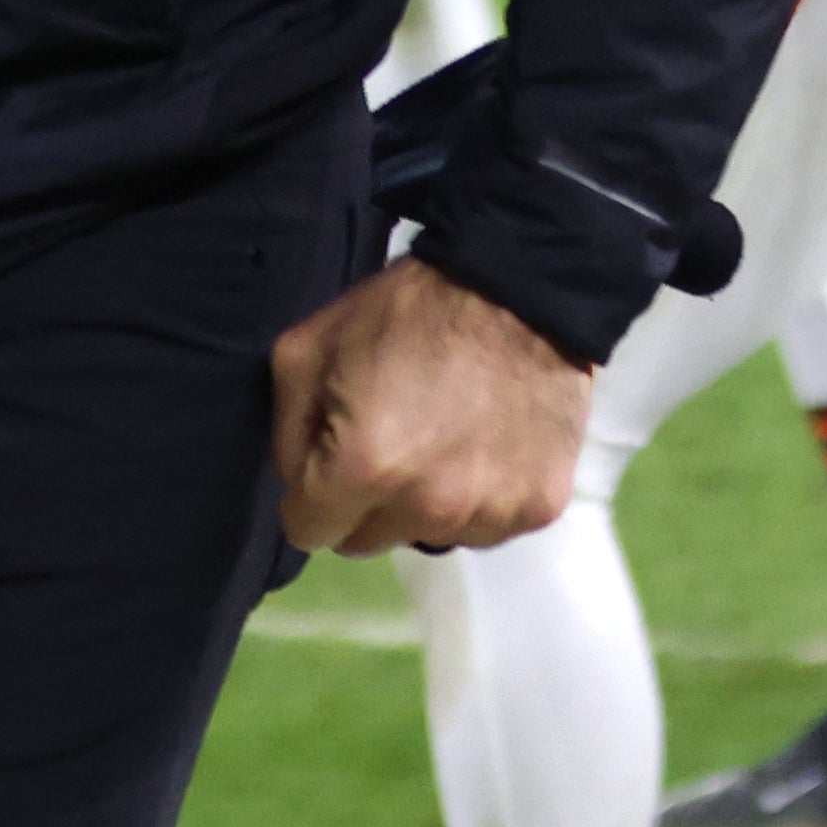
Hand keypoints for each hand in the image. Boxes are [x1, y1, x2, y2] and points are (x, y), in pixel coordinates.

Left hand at [270, 257, 593, 557]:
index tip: (326, 465)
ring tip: (442, 435)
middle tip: (387, 441)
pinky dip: (479, 497)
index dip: (309, 498)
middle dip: (363, 503)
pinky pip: (486, 527)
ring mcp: (489, 513)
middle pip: (367, 541)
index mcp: (364, 467)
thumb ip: (288, 430)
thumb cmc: (406, 310)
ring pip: (428, 536)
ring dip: (423, 501)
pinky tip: (485, 443)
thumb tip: (298, 483)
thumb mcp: (308, 349)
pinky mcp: (538, 509)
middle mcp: (428, 507)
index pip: (308, 532)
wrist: (519, 285)